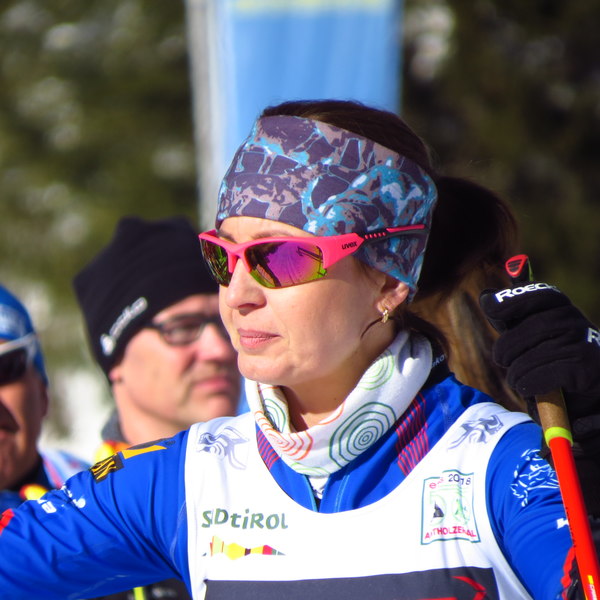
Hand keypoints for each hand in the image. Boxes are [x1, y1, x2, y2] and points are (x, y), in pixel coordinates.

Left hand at [479, 282, 599, 424]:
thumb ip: (510, 319)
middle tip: (500, 359)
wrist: (584, 394)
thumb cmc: (549, 360)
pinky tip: (527, 388)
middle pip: (538, 325)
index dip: (513, 299)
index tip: (490, 309)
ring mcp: (586, 345)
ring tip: (514, 379)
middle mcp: (578, 322)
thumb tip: (486, 297)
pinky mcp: (589, 369)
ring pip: (541, 352)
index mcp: (562, 309)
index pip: (542, 294)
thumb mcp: (529, 337)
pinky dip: (530, 382)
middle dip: (509, 344)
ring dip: (518, 370)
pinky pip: (550, 373)